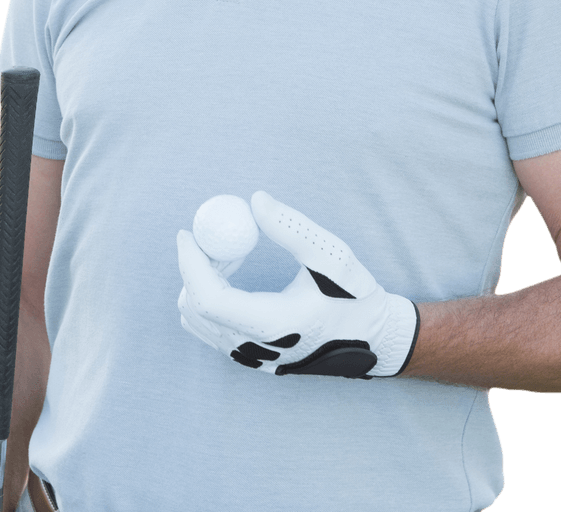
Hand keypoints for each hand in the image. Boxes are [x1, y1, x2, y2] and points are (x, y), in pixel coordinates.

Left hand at [177, 191, 419, 377]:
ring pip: (199, 321)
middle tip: (213, 236)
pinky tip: (237, 276)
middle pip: (196, 308)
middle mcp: (255, 348)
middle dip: (195, 267)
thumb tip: (255, 200)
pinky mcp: (251, 360)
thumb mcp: (331, 255)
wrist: (373, 338)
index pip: (209, 299)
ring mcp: (251, 359)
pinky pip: (212, 328)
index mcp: (273, 324)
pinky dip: (212, 298)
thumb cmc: (354, 295)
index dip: (190, 264)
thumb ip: (292, 227)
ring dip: (203, 282)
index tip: (188, 232)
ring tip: (233, 254)